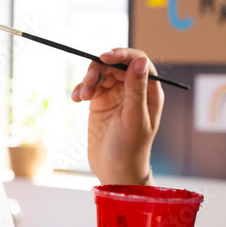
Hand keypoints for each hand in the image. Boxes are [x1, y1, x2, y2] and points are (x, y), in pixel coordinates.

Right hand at [70, 48, 162, 183]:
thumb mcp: (134, 118)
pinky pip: (89, 87)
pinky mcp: (100, 103)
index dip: (122, 55)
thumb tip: (140, 61)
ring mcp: (116, 95)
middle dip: (99, 69)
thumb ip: (136, 89)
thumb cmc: (131, 149)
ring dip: (88, 79)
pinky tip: (77, 100)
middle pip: (115, 64)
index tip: (104, 58)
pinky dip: (81, 89)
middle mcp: (133, 90)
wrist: (114, 171)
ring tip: (82, 95)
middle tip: (88, 81)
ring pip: (100, 74)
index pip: (138, 61)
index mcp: (148, 92)